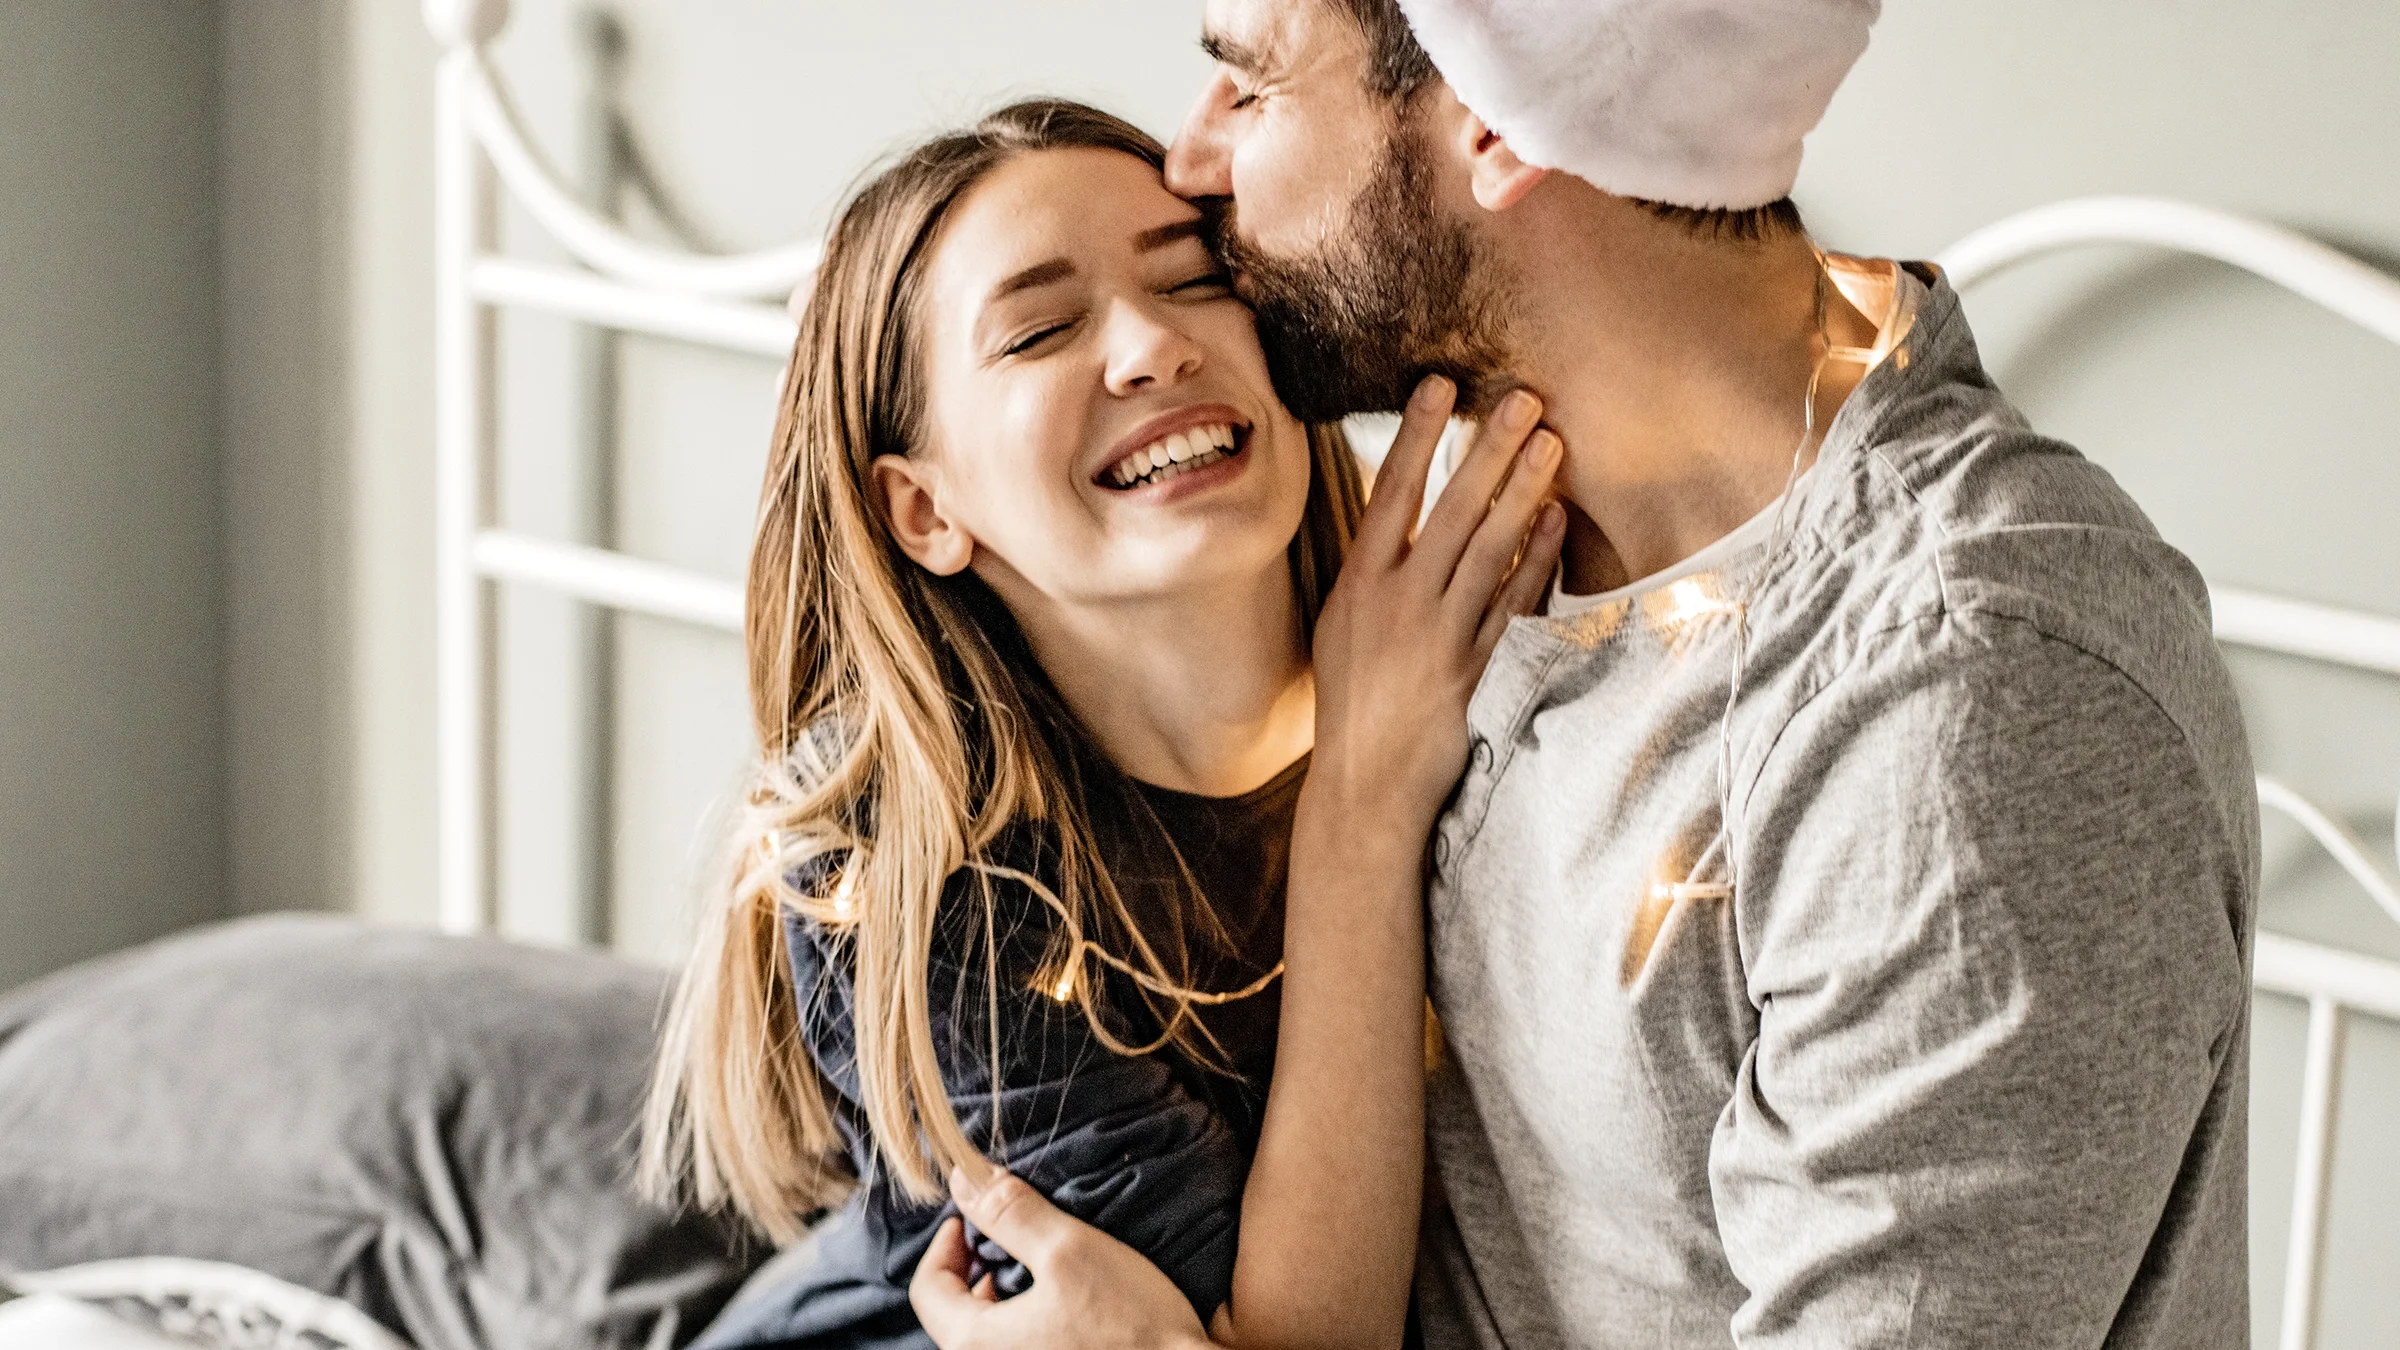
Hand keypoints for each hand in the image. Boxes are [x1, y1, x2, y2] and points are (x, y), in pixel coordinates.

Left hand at [910, 1165, 1212, 1349]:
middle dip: (971, 1270)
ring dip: (998, 1299)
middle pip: (953, 1315)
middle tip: (1003, 1240)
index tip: (972, 1217)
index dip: (945, 1244)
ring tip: (1033, 1272)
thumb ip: (1010, 1213)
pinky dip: (1021, 1324)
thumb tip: (965, 1179)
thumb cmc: (1130, 1325)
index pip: (927, 1289)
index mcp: (973, 1342)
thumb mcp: (1068, 1251)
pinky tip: (1060, 1309)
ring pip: (984, 1335)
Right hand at [1309, 377, 1564, 829]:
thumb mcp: (1341, 625)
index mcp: (1357, 585)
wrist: (1364, 785)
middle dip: (1486, 448)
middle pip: (1450, 510)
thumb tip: (1393, 508)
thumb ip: (1371, 569)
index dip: (1415, 436)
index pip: (1389, 493)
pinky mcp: (1474, 668)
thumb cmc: (1352, 701)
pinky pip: (1512, 603)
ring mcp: (1438, 635)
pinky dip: (1536, 560)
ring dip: (1522, 491)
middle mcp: (1397, 602)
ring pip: (1488, 549)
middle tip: (1522, 398)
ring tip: (1551, 443)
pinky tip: (1557, 521)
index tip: (1440, 386)